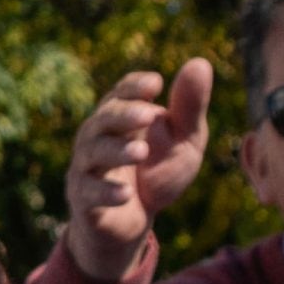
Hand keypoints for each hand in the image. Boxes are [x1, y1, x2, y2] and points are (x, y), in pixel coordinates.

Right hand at [64, 60, 213, 280]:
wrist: (135, 221)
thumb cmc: (157, 173)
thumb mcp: (184, 140)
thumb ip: (189, 107)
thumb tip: (199, 62)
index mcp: (121, 118)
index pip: (121, 93)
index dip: (134, 86)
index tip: (156, 84)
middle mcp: (98, 138)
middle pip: (102, 120)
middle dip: (124, 115)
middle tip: (149, 115)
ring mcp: (87, 169)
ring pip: (93, 153)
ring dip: (116, 151)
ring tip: (141, 152)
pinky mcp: (83, 200)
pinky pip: (88, 192)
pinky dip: (106, 192)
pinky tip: (127, 194)